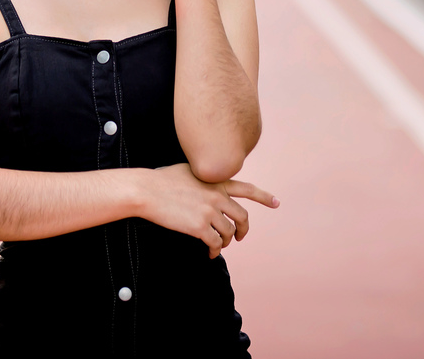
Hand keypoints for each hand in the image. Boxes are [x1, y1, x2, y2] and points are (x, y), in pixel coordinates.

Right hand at [135, 163, 278, 258]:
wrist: (146, 190)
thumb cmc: (161, 180)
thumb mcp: (188, 170)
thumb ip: (204, 178)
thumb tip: (207, 185)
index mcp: (216, 181)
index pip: (246, 189)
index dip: (263, 197)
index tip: (276, 203)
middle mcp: (217, 196)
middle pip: (242, 217)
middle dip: (243, 229)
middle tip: (238, 237)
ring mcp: (209, 211)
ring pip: (228, 232)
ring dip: (226, 242)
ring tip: (217, 246)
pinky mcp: (199, 226)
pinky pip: (215, 243)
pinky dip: (215, 251)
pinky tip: (209, 253)